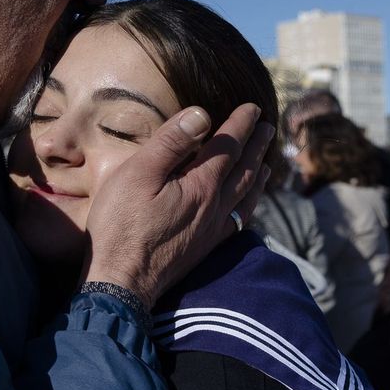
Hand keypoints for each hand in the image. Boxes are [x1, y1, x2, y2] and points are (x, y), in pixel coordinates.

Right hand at [82, 104, 273, 306]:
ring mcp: (212, 230)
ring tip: (266, 163)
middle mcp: (215, 206)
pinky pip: (237, 221)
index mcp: (201, 184)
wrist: (121, 282)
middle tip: (268, 128)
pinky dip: (248, 205)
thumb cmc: (121, 225)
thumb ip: (171, 143)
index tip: (253, 107)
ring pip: (245, 196)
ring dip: (257, 175)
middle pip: (244, 170)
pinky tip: (244, 206)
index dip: (241, 124)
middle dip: (257, 146)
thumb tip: (202, 115)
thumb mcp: (138, 174)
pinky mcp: (205, 248)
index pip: (229, 146)